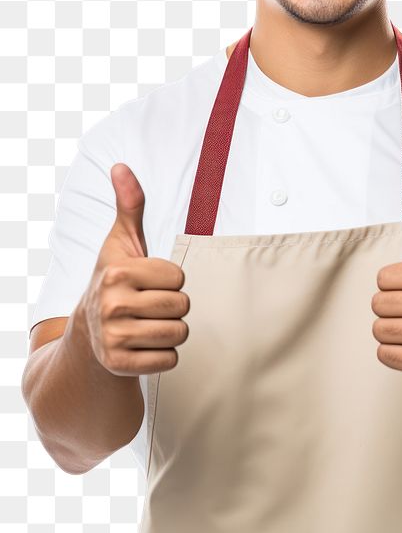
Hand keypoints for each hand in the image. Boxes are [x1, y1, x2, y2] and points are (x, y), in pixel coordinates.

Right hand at [78, 163, 189, 376]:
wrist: (88, 334)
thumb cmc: (115, 281)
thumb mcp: (122, 243)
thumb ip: (129, 205)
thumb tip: (121, 166)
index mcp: (117, 273)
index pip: (179, 278)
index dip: (170, 280)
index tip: (149, 283)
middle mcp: (112, 305)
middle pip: (182, 306)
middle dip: (173, 307)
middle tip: (148, 306)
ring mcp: (113, 338)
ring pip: (179, 334)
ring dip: (170, 332)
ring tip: (147, 325)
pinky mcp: (120, 365)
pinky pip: (170, 360)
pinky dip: (163, 356)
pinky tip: (143, 347)